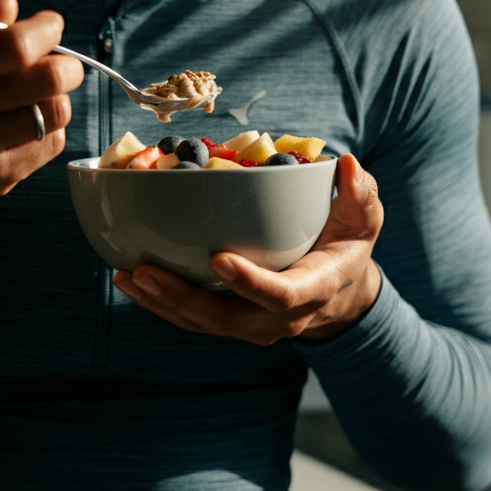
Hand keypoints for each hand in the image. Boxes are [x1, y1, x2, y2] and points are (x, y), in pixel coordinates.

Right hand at [0, 0, 83, 260]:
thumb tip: (9, 6)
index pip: (16, 45)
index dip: (47, 30)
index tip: (49, 26)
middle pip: (48, 79)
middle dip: (67, 65)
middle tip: (61, 64)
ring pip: (56, 112)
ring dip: (57, 97)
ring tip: (39, 95)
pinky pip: (51, 143)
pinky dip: (48, 129)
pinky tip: (24, 124)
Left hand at [113, 153, 382, 344]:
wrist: (341, 293)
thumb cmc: (347, 245)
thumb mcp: (364, 218)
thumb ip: (359, 194)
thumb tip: (347, 165)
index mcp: (313, 289)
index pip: (281, 295)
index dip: (249, 282)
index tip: (218, 258)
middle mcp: (280, 318)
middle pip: (227, 319)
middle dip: (183, 298)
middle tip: (144, 271)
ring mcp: (252, 326)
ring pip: (202, 324)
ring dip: (161, 303)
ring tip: (126, 277)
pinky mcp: (231, 322)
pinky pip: (193, 320)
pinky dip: (160, 303)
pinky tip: (130, 281)